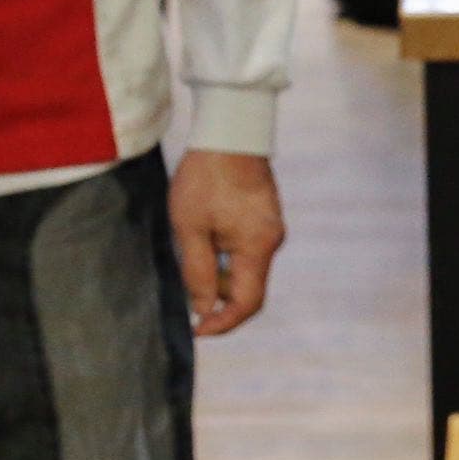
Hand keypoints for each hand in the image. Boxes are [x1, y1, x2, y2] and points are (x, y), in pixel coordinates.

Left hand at [171, 150, 285, 336]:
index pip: (247, 303)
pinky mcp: (264, 216)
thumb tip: (203, 307)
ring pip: (245, 267)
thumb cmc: (205, 176)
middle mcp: (272, 240)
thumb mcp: (190, 228)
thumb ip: (197, 271)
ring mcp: (271, 227)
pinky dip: (225, 254)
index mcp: (257, 247)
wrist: (229, 130)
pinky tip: (204, 236)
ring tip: (190, 251)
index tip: (198, 329)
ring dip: (218, 272)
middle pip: (247, 287)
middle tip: (185, 288)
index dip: (223, 322)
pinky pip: (246, 248)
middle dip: (216, 295)